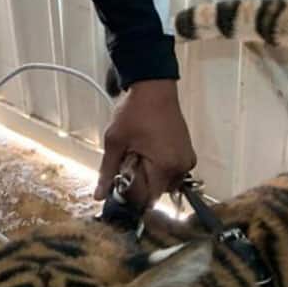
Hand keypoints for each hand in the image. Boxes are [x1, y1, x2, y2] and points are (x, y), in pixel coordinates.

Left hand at [96, 80, 195, 207]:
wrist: (154, 87)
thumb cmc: (135, 111)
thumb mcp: (115, 142)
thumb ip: (107, 171)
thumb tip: (99, 195)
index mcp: (164, 166)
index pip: (147, 198)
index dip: (131, 193)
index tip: (121, 180)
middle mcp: (179, 168)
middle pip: (156, 193)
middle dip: (141, 184)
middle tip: (130, 161)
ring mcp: (186, 161)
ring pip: (165, 185)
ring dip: (151, 177)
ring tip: (141, 155)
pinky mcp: (188, 155)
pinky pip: (173, 173)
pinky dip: (161, 169)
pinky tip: (152, 153)